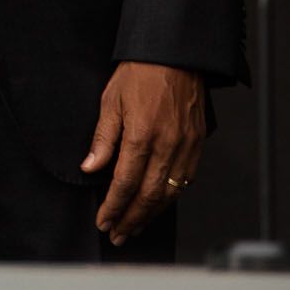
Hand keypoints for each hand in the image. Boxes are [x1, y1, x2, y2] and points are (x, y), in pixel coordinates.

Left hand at [81, 60, 205, 244]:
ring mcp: (186, 146)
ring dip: (151, 214)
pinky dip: (171, 197)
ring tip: (135, 227)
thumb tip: (90, 167)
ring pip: (170, 193)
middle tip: (118, 234)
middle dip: (131, 219)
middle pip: (149, 195)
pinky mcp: (198, 144)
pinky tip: (159, 205)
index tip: (103, 222)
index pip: (125, 183)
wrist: (176, 54)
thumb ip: (103, 138)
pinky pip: (186, 180)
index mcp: (142, 135)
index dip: (113, 207)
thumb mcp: (110, 100)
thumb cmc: (140, 73)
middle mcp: (168, 145)